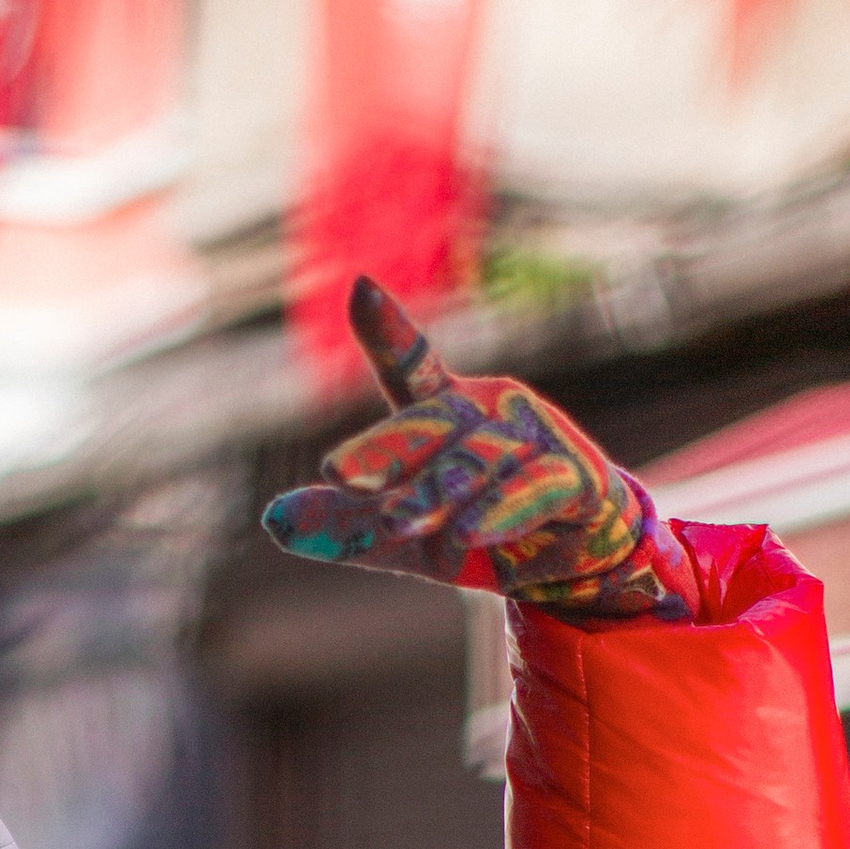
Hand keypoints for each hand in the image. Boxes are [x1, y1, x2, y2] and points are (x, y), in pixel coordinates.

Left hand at [263, 277, 700, 621]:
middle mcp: (490, 413)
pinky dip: (501, 509)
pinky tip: (468, 534)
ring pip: (479, 459)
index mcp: (446, 414)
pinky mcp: (579, 478)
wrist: (573, 561)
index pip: (411, 370)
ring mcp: (538, 441)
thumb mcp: (404, 538)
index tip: (361, 287)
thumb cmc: (479, 529)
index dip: (389, 329)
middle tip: (337, 475)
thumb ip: (345, 527)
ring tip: (398, 523)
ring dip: (437, 492)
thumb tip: (271, 519)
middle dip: (385, 451)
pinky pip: (537, 487)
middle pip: (432, 422)